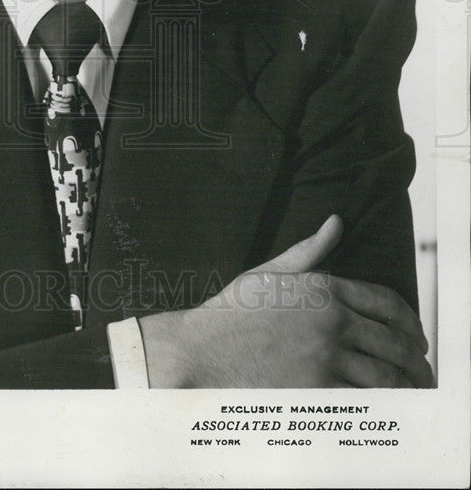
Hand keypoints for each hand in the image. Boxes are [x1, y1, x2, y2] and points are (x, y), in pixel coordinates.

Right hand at [138, 215, 433, 387]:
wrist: (204, 348)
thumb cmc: (234, 310)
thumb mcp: (272, 271)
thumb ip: (310, 249)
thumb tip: (337, 220)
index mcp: (324, 287)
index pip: (386, 301)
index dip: (409, 319)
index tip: (414, 333)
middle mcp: (331, 318)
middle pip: (393, 340)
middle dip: (414, 356)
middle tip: (420, 366)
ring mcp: (326, 354)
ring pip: (385, 373)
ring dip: (405, 383)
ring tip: (411, 388)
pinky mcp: (318, 387)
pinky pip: (364, 398)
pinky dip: (382, 403)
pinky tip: (386, 404)